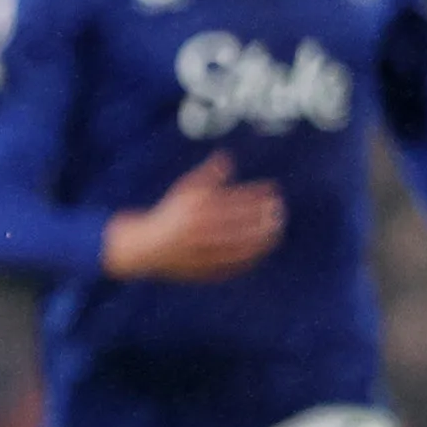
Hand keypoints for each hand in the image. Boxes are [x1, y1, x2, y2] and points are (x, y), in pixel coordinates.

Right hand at [102, 152, 284, 281]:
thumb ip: (209, 174)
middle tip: (280, 212)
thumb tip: (227, 156)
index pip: (236, 201)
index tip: (274, 193)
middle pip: (241, 225)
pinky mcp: (204, 270)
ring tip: (275, 232)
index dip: (258, 196)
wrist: (146, 248)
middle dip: (264, 219)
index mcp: (197, 210)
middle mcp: (201, 232)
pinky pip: (232, 265)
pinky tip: (260, 250)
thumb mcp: (185, 190)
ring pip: (240, 247)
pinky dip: (249, 258)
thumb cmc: (170, 214)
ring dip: (262, 239)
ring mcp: (203, 252)